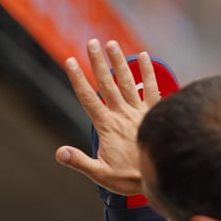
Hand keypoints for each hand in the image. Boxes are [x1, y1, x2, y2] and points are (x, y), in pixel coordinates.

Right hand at [55, 39, 160, 195]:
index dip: (78, 79)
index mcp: (106, 126)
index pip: (88, 98)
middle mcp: (122, 114)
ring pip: (127, 81)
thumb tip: (58, 153)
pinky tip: (143, 57)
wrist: (162, 175)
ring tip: (111, 43)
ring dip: (118, 62)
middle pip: (107, 83)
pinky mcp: (153, 113)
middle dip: (97, 62)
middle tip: (91, 42)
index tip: (70, 61)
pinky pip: (151, 88)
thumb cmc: (129, 178)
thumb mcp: (100, 173)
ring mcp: (139, 112)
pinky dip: (147, 72)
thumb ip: (79, 161)